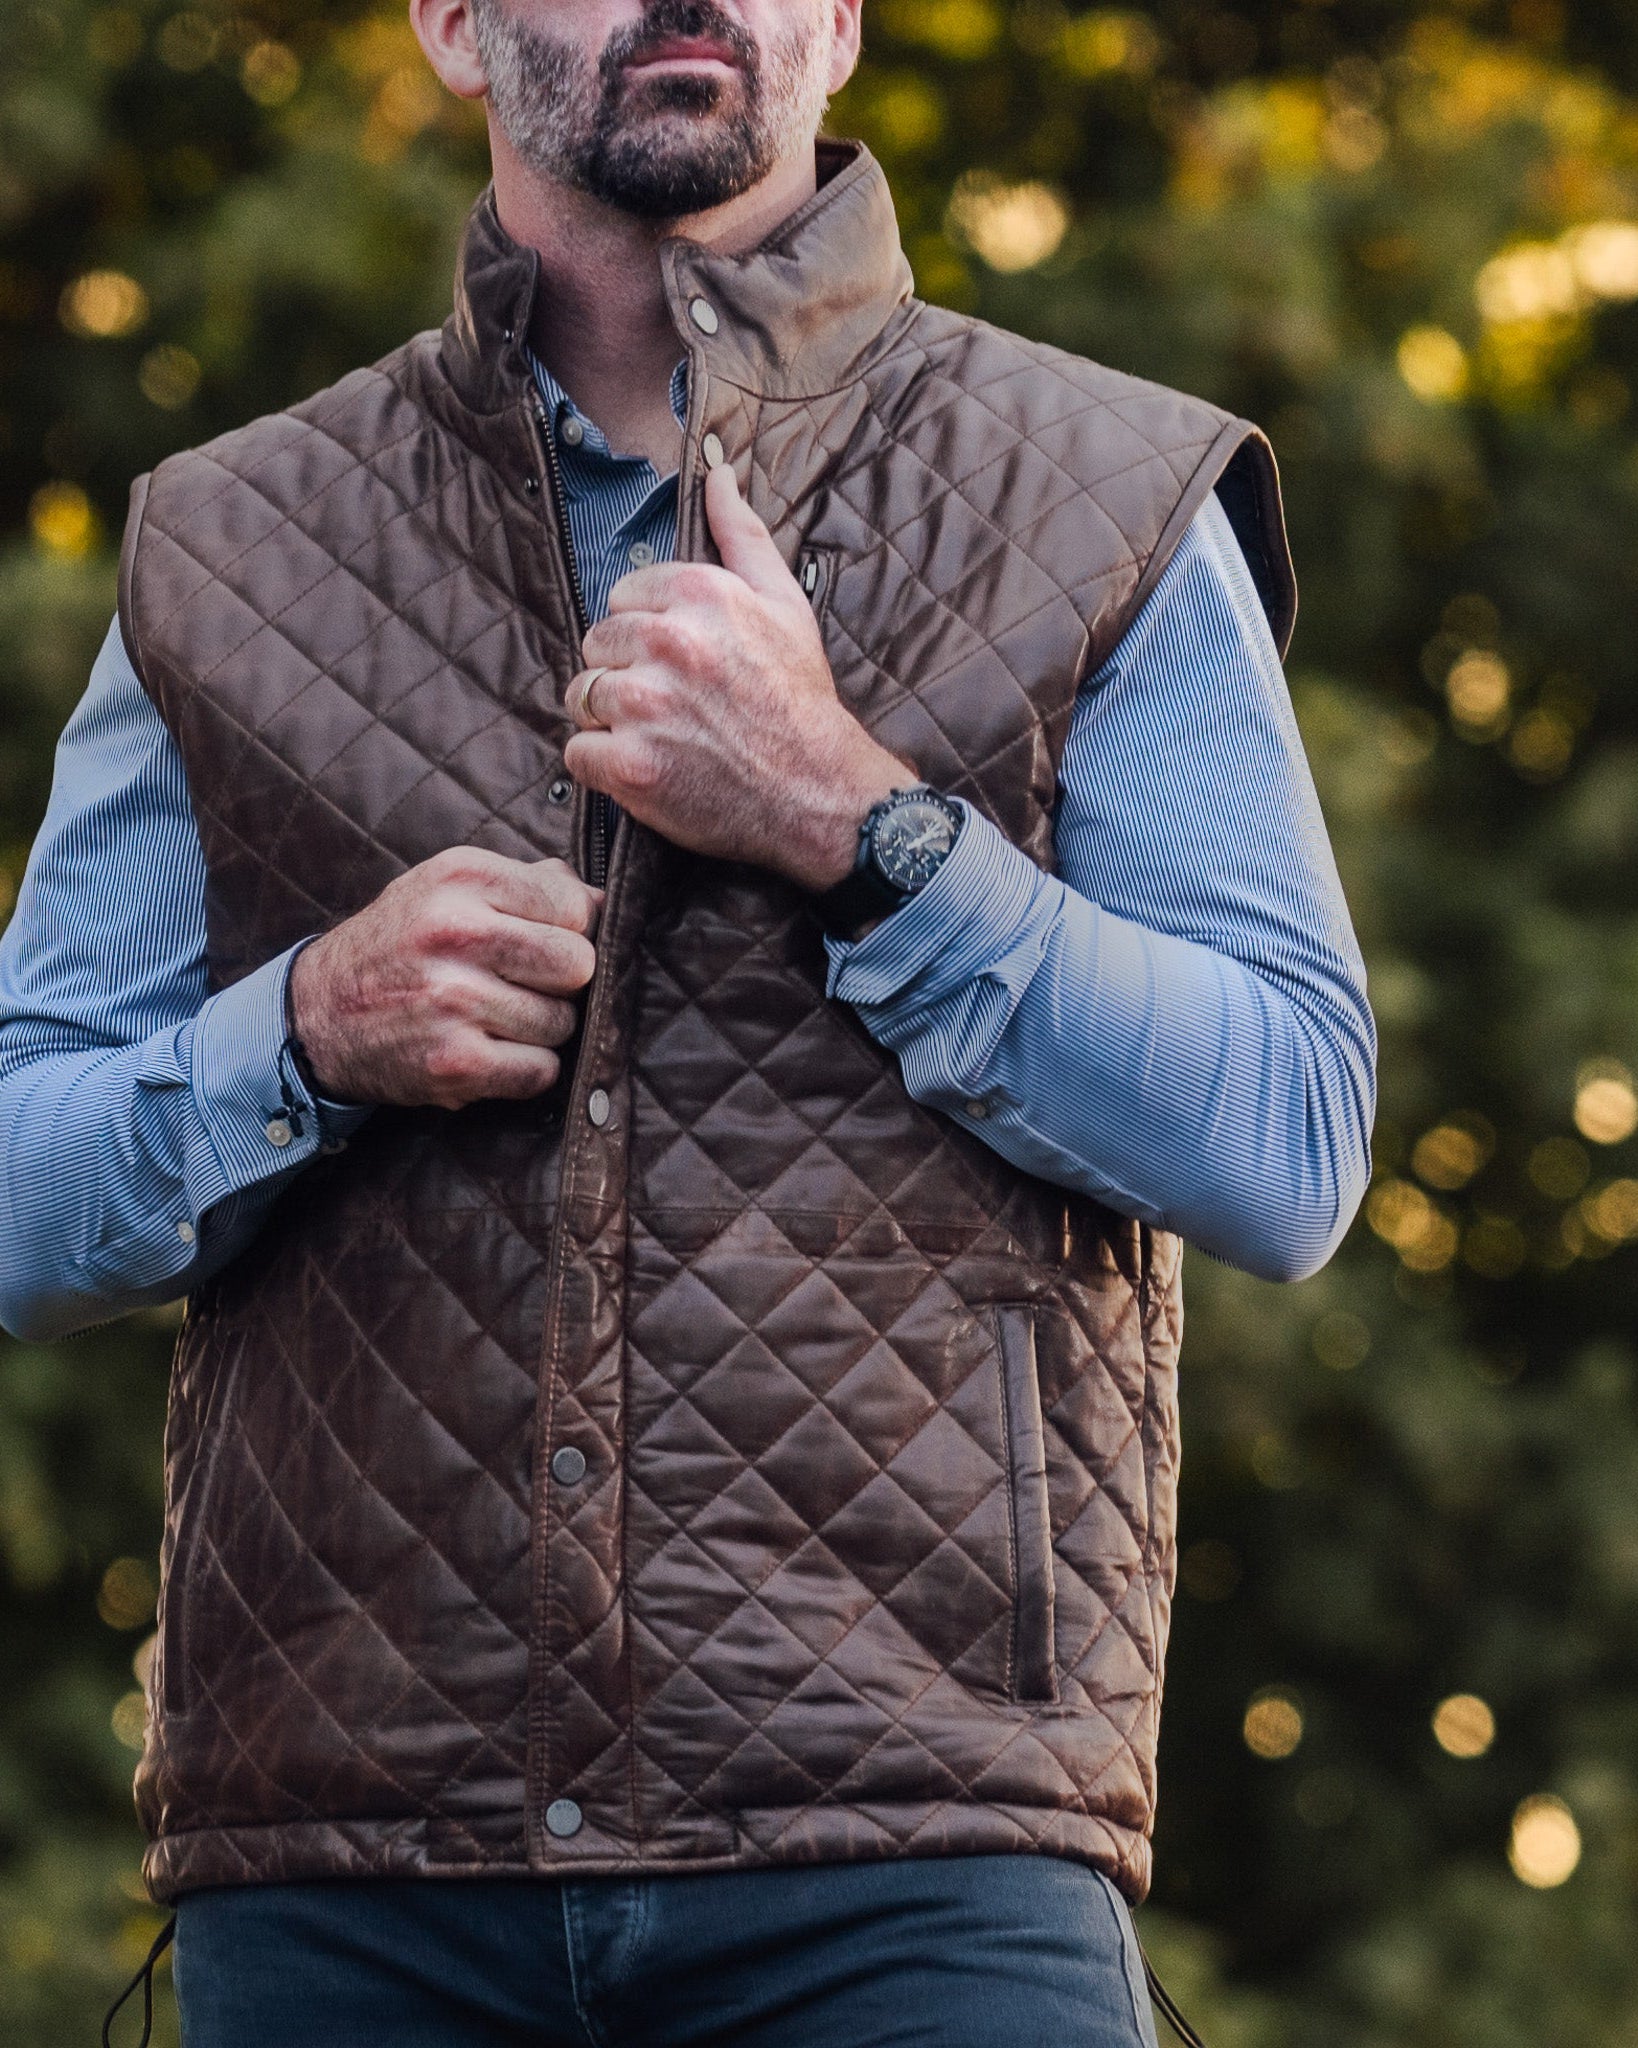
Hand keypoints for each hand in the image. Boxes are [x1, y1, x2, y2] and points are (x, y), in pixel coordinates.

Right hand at [288, 849, 602, 1109]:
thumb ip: (531, 885)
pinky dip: (526, 1069)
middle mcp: (455, 933)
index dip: (573, 930)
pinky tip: (492, 1051)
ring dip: (542, 1028)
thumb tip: (606, 900)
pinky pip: (541, 1070)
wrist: (320, 1014)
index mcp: (462, 878)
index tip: (544, 941)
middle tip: (528, 985)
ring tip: (497, 1018)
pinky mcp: (454, 1062)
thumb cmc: (403, 945)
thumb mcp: (451, 888)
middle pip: (577, 964)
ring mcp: (453, 1001)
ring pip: (562, 1022)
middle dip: (563, 981)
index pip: (574, 905)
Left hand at [563, 463, 911, 891]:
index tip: (682, 664)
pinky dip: (603, 768)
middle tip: (673, 705)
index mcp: (699, 594)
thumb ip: (742, 534)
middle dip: (625, 674)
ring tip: (661, 737)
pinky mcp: (631, 765)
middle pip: (597, 645)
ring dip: (611, 720)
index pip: (622, 597)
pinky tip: (646, 769)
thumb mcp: (784, 603)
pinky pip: (578, 752)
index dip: (647, 634)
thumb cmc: (800, 698)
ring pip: (582, 696)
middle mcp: (669, 643)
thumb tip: (718, 473)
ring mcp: (646, 707)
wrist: (819, 792)